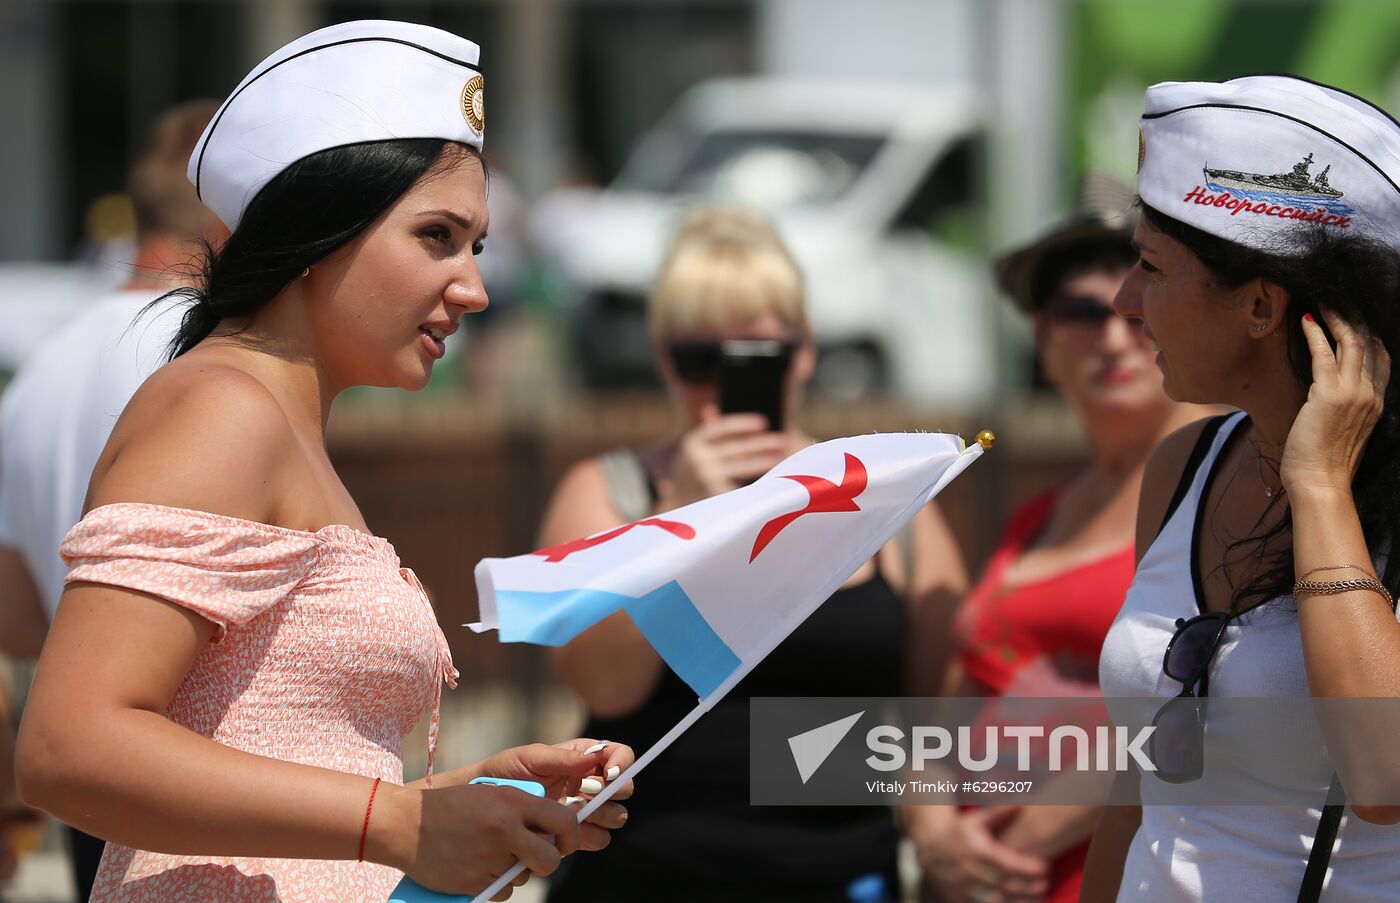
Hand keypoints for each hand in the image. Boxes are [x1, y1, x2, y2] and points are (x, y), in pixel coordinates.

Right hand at [379, 780, 579, 899]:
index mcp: (512, 802)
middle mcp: (505, 829)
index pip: (563, 821)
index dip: (571, 836)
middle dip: (547, 862)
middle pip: (550, 860)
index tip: (566, 843)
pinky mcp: (474, 881)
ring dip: (514, 871)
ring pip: (523, 878)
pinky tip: (477, 867)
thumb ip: (522, 809)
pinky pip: (501, 891)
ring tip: (489, 854)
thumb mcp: (490, 794)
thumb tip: (551, 833)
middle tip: (536, 858)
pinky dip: (494, 884)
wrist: (405, 824)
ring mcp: (489, 857)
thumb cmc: (451, 806)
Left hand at [473, 739, 633, 849]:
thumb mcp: (530, 757)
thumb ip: (561, 757)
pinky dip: (588, 836)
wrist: (485, 803)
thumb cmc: (506, 772)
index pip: (619, 755)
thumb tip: (592, 758)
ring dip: (601, 816)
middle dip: (611, 793)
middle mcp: (590, 783)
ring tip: (572, 811)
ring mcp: (586, 810)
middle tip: (584, 794)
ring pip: (616, 817)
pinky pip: (599, 839)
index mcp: (584, 758)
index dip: (621, 763)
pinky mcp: (576, 833)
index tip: (608, 775)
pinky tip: (566, 830)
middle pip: (624, 789)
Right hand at [661, 405, 787, 507]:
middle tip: (782, 441)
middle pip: (736, 447)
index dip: (743, 424)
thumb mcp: (688, 457)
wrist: (673, 521)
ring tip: (781, 458)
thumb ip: (702, 435)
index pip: (720, 428)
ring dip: (764, 461)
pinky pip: (742, 486)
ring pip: (742, 466)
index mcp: (690, 444)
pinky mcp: (715, 497)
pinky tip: (772, 480)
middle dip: (761, 443)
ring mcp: (705, 479)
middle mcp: (696, 459)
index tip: (764, 422)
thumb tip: (709, 407)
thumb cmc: (686, 483)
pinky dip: (758, 482)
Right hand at [915, 806, 1049, 902]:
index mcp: (975, 849)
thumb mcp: (975, 819)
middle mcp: (969, 870)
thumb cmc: (959, 832)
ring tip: (1039, 898)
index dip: (1025, 865)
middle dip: (1026, 886)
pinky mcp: (961, 899)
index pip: (1003, 860)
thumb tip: (1020, 804)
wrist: (930, 848)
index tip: (1044, 866)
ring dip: (1019, 900)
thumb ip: (998, 813)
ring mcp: (964, 887)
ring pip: (995, 899)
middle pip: (1002, 882)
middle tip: (1045, 884)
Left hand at [1280, 309, 1391, 496]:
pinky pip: (1324, 355)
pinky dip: (1316, 334)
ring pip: (1352, 344)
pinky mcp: (1329, 395)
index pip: (1381, 359)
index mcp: (1376, 404)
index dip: (1371, 335)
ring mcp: (1352, 394)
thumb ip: (1339, 409)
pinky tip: (1307, 319)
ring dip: (1338, 319)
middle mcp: (1370, 395)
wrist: (1321, 485)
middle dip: (1356, 319)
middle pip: (1370, 345)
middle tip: (1340, 300)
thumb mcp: (1340, 430)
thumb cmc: (1323, 464)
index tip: (1358, 318)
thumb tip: (1321, 394)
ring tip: (1324, 302)